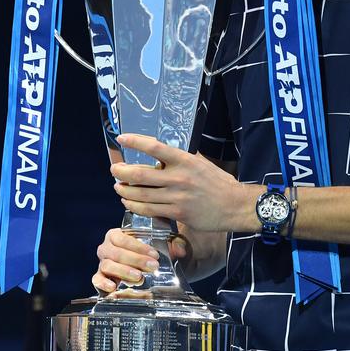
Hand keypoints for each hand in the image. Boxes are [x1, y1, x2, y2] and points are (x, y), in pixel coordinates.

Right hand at [93, 228, 189, 298]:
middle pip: (116, 252)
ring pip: (108, 265)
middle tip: (153, 267)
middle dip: (135, 260)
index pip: (122, 238)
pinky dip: (102, 282)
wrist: (149, 269)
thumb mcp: (165, 246)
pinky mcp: (101, 278)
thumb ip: (174, 245)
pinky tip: (113, 287)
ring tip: (140, 278)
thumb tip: (179, 250)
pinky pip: (96, 279)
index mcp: (117, 235)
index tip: (155, 255)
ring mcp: (103, 263)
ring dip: (124, 271)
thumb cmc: (154, 253)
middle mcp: (107, 248)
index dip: (138, 247)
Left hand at [110, 133, 250, 232]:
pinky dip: (135, 206)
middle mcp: (179, 177)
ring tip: (118, 187)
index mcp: (184, 160)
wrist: (235, 205)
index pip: (154, 147)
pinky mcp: (178, 213)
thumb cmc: (217, 182)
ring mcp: (177, 196)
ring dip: (125, 191)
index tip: (122, 138)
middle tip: (114, 170)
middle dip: (122, 172)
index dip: (135, 142)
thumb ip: (180, 158)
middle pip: (141, 174)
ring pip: (141, 194)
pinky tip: (129, 203)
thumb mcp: (200, 162)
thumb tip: (160, 152)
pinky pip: (150, 210)